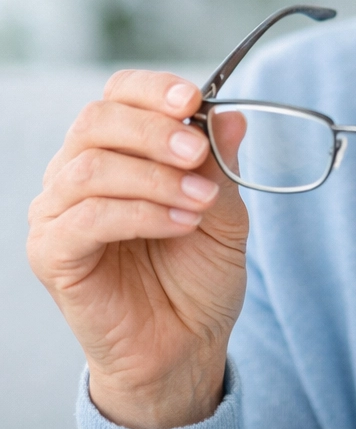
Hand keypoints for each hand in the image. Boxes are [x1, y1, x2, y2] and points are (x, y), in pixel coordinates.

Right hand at [27, 72, 248, 428]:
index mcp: (120, 147)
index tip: (193, 99)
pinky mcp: (51, 254)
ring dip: (154, 178)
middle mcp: (79, 170)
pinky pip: (86, 217)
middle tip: (198, 154)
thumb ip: (221, 160)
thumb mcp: (225, 205)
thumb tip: (231, 114)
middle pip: (96, 120)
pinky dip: (140, 213)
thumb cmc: (199, 268)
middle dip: (154, 131)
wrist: (187, 338)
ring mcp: (59, 212)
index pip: (119, 94)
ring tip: (200, 201)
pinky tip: (179, 223)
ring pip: (89, 167)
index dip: (153, 90)